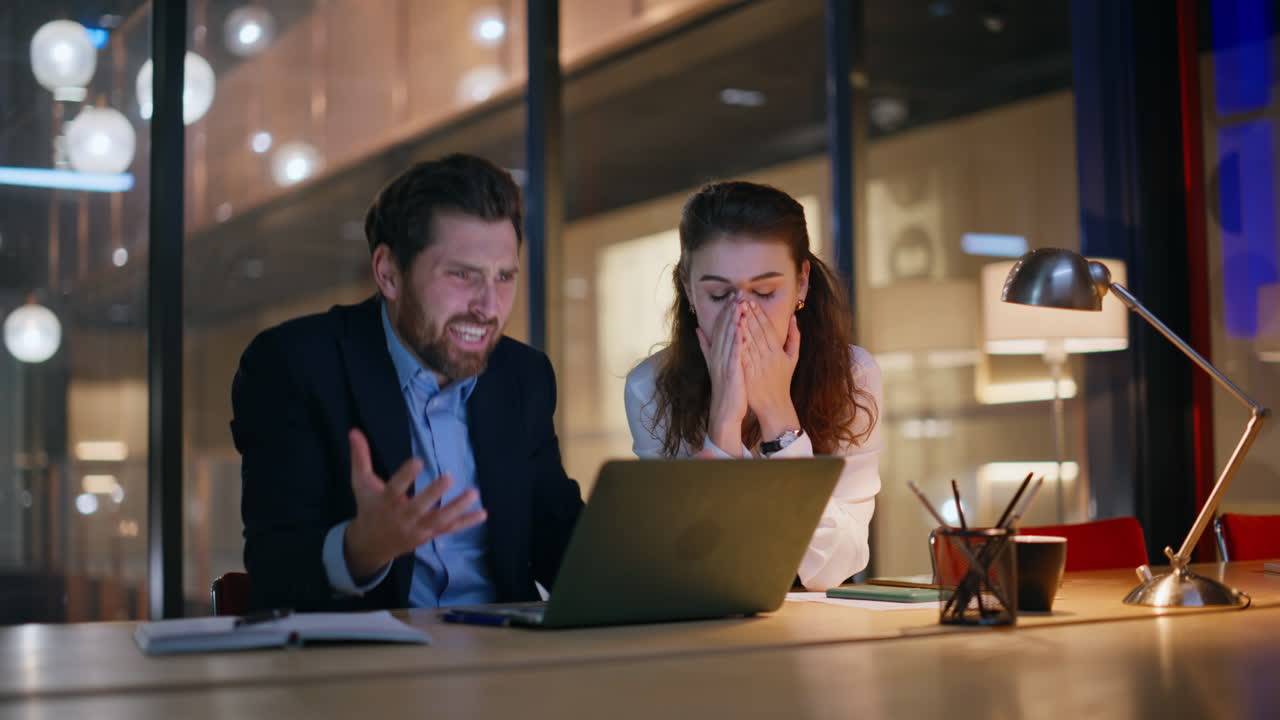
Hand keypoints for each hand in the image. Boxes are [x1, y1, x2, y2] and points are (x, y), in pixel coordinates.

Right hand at [343, 429, 486, 581]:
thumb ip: (360, 457)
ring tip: (474, 493)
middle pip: (418, 507)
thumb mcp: (361, 483)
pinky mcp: (428, 535)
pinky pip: (449, 529)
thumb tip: (354, 431)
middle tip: (449, 477)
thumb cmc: (368, 507)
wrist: (371, 545)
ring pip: (438, 520)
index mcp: (384, 503)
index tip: (417, 460)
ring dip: (457, 508)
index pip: (394, 489)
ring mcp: (417, 529)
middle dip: (433, 493)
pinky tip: (483, 513)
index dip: (405, 476)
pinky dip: (466, 522)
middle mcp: (401, 518)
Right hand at [696, 294, 747, 452]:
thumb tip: (697, 330)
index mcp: (715, 353)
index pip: (719, 327)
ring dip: (734, 320)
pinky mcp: (731, 372)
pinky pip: (735, 352)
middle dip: (731, 310)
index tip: (732, 296)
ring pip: (729, 338)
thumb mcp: (713, 364)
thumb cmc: (724, 388)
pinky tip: (742, 328)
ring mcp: (724, 363)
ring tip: (740, 304)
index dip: (725, 311)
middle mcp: (717, 355)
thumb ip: (706, 346)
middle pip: (723, 329)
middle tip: (738, 292)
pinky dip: (737, 339)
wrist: (724, 411)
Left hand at [740, 300, 800, 440]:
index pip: (767, 328)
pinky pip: (743, 357)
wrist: (774, 405)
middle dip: (749, 315)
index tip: (751, 301)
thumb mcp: (792, 358)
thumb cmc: (782, 381)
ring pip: (750, 342)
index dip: (759, 314)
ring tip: (735, 311)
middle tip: (740, 299)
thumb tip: (794, 318)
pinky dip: (738, 345)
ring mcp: (759, 365)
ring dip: (742, 326)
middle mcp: (769, 356)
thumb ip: (794, 337)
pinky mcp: (750, 374)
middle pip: (758, 332)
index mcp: (778, 351)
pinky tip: (732, 334)